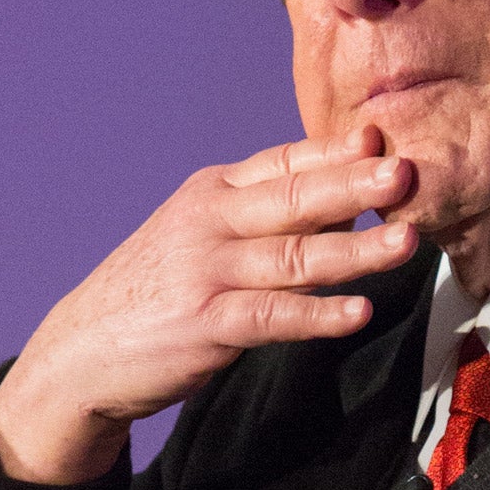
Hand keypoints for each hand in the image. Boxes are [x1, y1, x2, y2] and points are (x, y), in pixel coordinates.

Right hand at [0, 125, 416, 483]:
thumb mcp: (205, 237)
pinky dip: (317, 315)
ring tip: (406, 242)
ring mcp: (205, 271)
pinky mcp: (204, 324)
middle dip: (355, 185)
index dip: (336, 151)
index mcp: (214, 192)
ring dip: (354, 251)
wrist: (81, 351)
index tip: (384, 137)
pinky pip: (272, 316)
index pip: (285, 162)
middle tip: (407, 173)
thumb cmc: (158, 292)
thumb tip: (351, 206)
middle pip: (295, 198)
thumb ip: (268, 220)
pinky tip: (358, 313)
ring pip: (293, 256)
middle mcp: (209, 221)